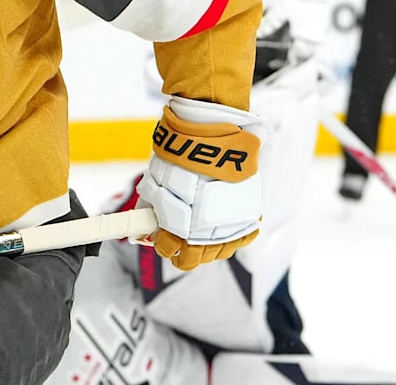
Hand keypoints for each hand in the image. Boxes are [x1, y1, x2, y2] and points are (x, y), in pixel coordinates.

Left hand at [137, 97, 263, 271]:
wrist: (214, 136)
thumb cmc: (182, 156)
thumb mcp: (159, 181)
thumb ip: (155, 204)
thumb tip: (145, 218)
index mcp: (179, 226)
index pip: (169, 250)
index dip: (163, 245)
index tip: (161, 239)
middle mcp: (205, 232)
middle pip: (192, 259)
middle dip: (183, 253)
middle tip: (180, 243)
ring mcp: (230, 227)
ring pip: (217, 253)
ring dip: (208, 246)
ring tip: (202, 232)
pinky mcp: (249, 217)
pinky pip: (241, 238)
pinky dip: (232, 235)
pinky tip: (223, 225)